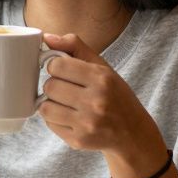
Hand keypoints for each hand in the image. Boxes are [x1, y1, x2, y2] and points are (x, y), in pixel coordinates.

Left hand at [38, 33, 164, 167]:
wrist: (132, 133)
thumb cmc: (114, 95)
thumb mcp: (103, 67)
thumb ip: (75, 47)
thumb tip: (46, 37)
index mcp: (101, 78)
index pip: (57, 65)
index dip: (55, 66)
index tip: (62, 70)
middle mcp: (95, 101)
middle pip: (49, 86)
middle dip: (54, 86)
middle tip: (66, 89)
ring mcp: (86, 123)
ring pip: (45, 107)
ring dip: (51, 103)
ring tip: (65, 103)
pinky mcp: (78, 140)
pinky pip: (50, 124)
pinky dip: (55, 119)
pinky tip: (70, 117)